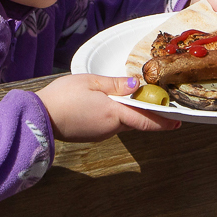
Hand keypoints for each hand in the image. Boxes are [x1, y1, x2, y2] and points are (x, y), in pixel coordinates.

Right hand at [40, 73, 180, 140]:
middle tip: (156, 101)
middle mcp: (110, 128)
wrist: (38, 119)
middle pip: (135, 121)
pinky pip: (109, 124)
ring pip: (122, 122)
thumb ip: (114, 84)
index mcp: (114, 113)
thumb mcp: (90, 82)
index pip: (146, 120)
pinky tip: (107, 104)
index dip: (164, 122)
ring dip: (128, 112)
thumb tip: (135, 85)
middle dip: (146, 113)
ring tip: (129, 98)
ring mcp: (100, 133)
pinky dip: (114, 115)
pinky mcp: (90, 135)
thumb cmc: (62, 98)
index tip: (178, 122)